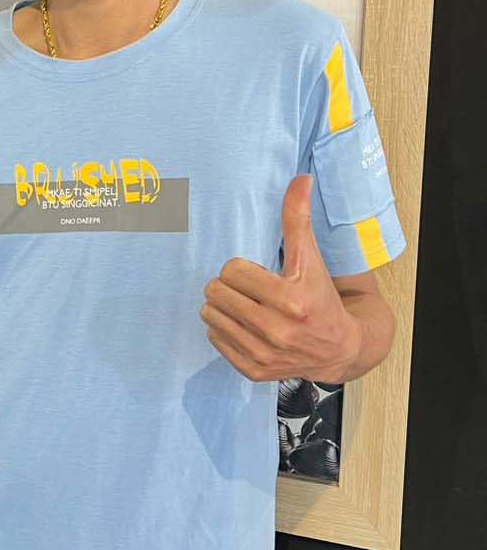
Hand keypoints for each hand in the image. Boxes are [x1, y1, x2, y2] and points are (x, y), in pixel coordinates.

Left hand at [201, 175, 362, 382]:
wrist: (339, 348)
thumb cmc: (321, 297)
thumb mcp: (311, 258)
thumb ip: (299, 219)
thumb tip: (300, 180)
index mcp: (290, 300)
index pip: (231, 271)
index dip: (241, 269)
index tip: (256, 274)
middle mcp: (276, 330)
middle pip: (216, 293)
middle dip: (228, 286)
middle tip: (246, 289)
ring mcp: (263, 353)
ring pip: (210, 316)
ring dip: (222, 307)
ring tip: (244, 305)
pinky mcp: (253, 370)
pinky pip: (215, 339)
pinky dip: (225, 330)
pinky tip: (246, 326)